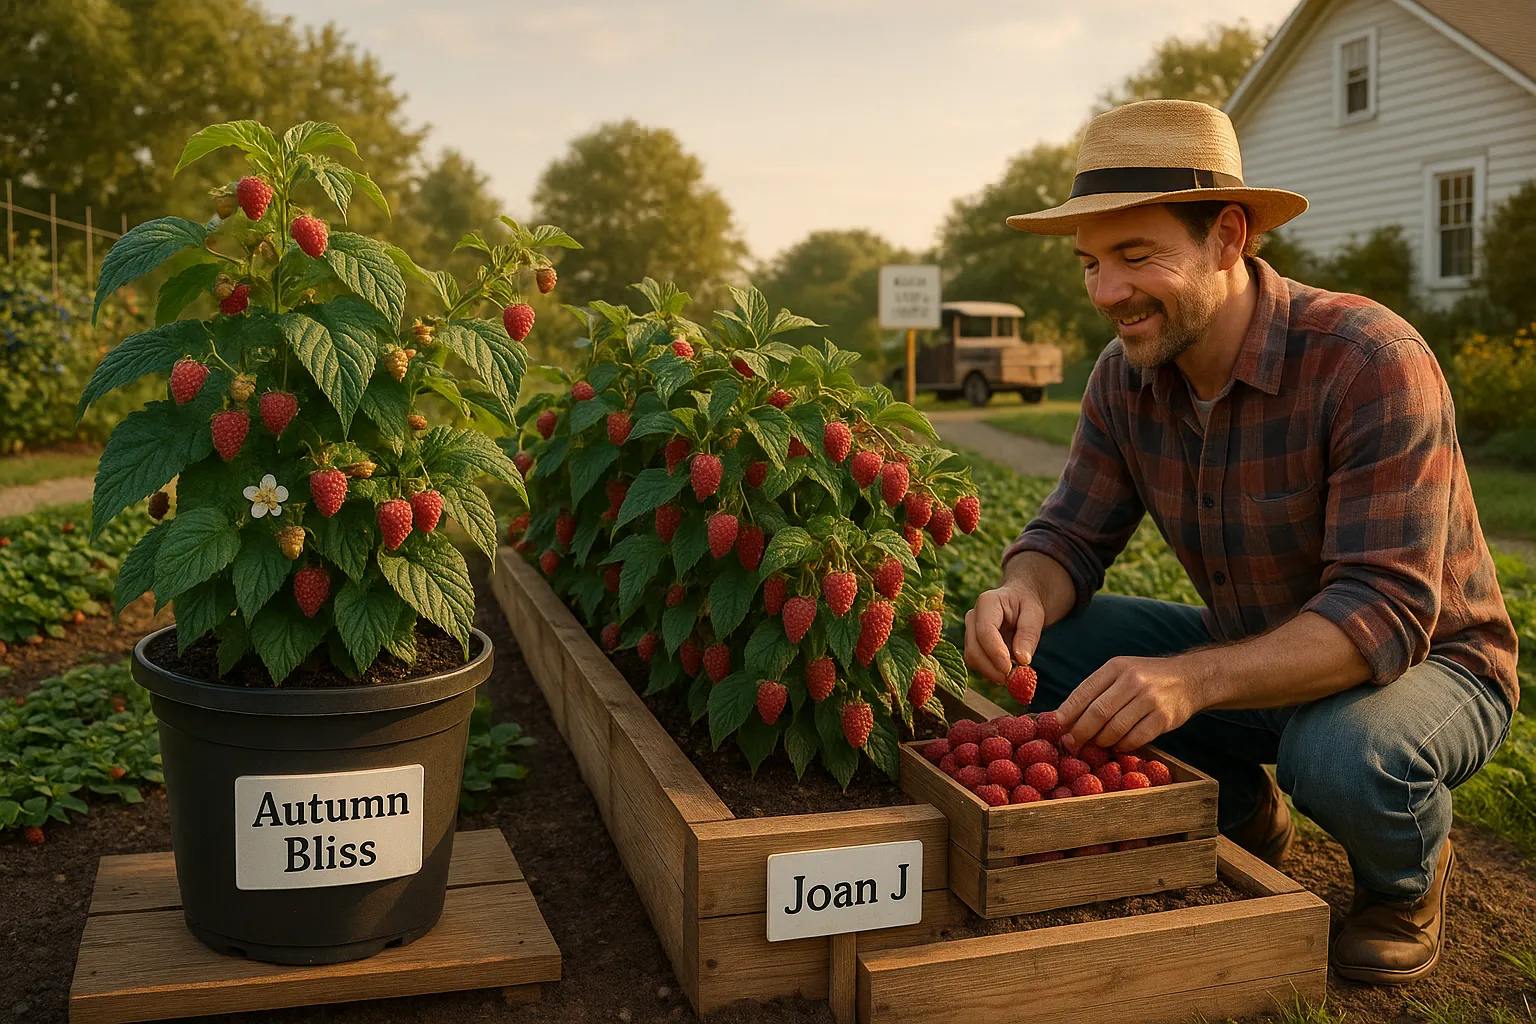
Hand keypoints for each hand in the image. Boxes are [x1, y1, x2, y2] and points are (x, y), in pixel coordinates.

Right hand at [964, 583, 1045, 685]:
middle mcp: (972, 616)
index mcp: (987, 603)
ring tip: (1013, 674)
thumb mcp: (1035, 614)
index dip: (995, 653)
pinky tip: (1006, 670)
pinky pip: (976, 662)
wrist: (1020, 600)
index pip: (985, 632)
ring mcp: (969, 630)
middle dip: (992, 668)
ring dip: (991, 671)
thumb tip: (1022, 659)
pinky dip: (990, 671)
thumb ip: (1028, 634)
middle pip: (974, 648)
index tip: (1010, 669)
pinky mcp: (972, 643)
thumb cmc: (1027, 604)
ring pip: (972, 658)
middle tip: (1013, 679)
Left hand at [1055, 655, 1204, 752]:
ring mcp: (1150, 699)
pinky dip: (1122, 746)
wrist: (1189, 678)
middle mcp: (1132, 680)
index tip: (1058, 724)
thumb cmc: (1146, 678)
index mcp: (1116, 667)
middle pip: (1098, 712)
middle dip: (1081, 731)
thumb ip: (1097, 689)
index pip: (1085, 690)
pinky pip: (1135, 739)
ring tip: (1097, 744)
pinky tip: (1118, 745)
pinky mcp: (1164, 718)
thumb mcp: (1122, 672)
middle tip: (1072, 743)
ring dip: (1101, 741)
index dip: (1069, 710)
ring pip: (1115, 729)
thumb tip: (1065, 716)